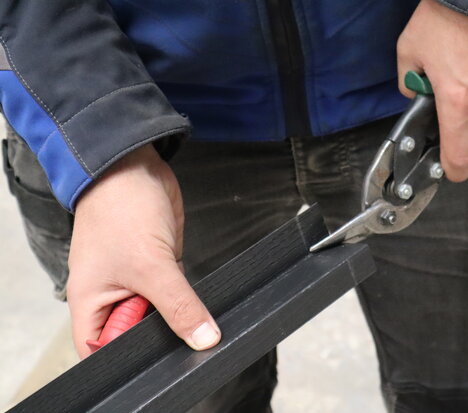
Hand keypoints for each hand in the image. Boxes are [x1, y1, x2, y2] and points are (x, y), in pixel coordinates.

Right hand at [67, 144, 219, 357]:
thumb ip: (178, 305)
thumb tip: (202, 338)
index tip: (162, 364)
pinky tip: (202, 307)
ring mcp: (137, 283)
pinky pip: (175, 295)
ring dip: (178, 318)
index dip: (128, 362)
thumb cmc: (121, 210)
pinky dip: (187, 300)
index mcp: (92, 304)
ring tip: (200, 325)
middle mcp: (112, 298)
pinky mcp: (159, 268)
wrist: (135, 168)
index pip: (102, 352)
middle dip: (160, 341)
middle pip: (135, 337)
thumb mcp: (150, 265)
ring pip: (160, 316)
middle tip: (192, 345)